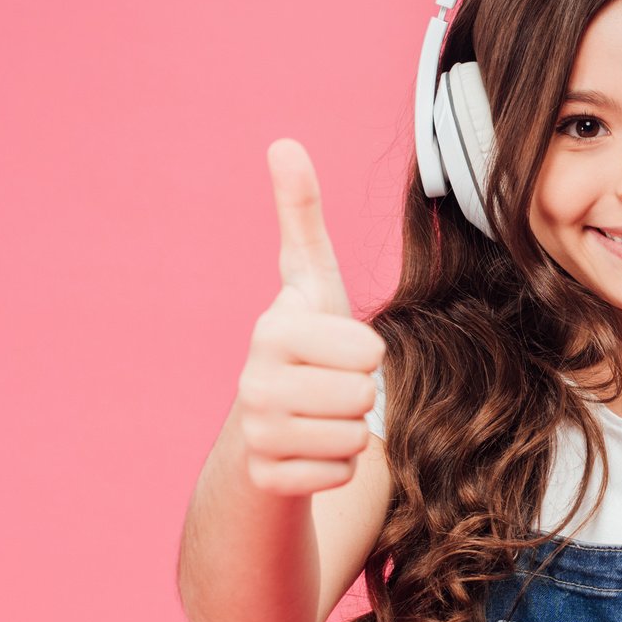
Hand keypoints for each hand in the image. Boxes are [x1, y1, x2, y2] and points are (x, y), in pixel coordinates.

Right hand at [235, 138, 386, 495]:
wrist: (265, 428)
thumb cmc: (302, 347)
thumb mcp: (309, 283)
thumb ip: (301, 216)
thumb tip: (284, 143)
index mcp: (272, 330)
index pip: (368, 350)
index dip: (366, 353)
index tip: (335, 350)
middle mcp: (253, 382)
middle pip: (364, 397)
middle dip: (360, 395)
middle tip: (329, 388)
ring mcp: (256, 434)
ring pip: (353, 438)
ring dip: (349, 431)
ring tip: (320, 417)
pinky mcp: (265, 478)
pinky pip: (340, 474)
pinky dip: (336, 467)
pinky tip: (310, 451)